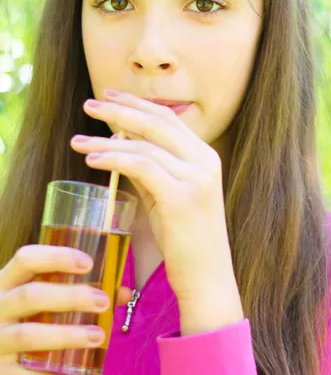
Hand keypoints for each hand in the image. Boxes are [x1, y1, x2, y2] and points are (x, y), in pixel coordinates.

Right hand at [0, 245, 132, 374]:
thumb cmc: (25, 329)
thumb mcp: (42, 309)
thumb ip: (80, 296)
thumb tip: (122, 291)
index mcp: (7, 284)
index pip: (25, 259)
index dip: (56, 257)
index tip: (87, 262)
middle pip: (29, 296)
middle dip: (69, 297)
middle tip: (103, 301)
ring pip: (28, 336)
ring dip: (67, 335)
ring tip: (99, 336)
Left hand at [72, 91, 240, 306]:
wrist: (207, 279)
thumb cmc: (185, 241)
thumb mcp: (168, 197)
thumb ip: (151, 170)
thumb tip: (120, 147)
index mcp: (206, 158)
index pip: (169, 119)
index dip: (138, 104)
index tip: (110, 95)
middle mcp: (205, 162)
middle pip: (157, 123)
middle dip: (119, 109)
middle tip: (90, 104)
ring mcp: (196, 178)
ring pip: (144, 145)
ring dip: (106, 140)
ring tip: (78, 142)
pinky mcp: (181, 197)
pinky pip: (140, 166)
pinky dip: (113, 158)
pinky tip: (92, 159)